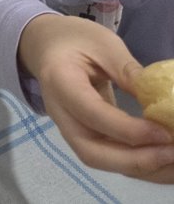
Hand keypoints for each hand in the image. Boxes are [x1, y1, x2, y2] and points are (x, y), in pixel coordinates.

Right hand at [19, 13, 173, 181]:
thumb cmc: (76, 40)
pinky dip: (138, 165)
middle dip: (135, 161)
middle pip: (91, 151)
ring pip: (101, 160)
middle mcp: (60, 113)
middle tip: (172, 153)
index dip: (128, 130)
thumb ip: (129, 72)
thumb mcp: (104, 45)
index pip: (91, 114)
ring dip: (141, 169)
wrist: (48, 47)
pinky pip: (109, 158)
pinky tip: (163, 160)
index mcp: (59, 81)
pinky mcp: (84, 135)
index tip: (165, 133)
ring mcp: (69, 128)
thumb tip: (161, 101)